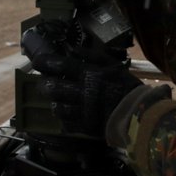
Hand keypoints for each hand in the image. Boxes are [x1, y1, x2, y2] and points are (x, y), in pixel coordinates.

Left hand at [21, 23, 142, 136]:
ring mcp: (82, 111)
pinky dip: (63, 117)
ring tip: (54, 98)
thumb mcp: (112, 65)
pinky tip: (65, 113)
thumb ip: (92, 56)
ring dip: (53, 101)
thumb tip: (71, 49)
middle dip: (45, 84)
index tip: (38, 61)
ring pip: (58, 106)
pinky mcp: (84, 126)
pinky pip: (66, 122)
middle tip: (44, 82)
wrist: (138, 114)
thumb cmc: (126, 86)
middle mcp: (82, 92)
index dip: (46, 62)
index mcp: (90, 75)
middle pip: (54, 87)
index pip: (62, 65)